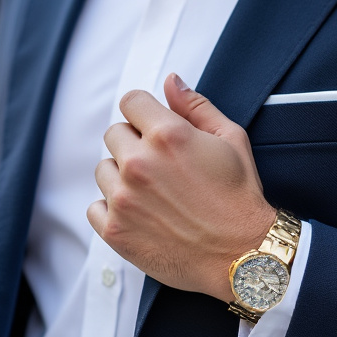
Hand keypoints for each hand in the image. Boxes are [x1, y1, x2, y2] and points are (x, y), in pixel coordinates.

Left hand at [87, 74, 276, 303]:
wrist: (242, 255)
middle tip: (162, 167)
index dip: (145, 113)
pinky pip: (95, 207)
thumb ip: (195, 106)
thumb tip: (171, 81)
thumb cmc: (239, 197)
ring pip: (103, 169)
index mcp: (167, 135)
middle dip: (134, 143)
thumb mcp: (230, 139)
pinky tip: (142, 214)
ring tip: (154, 193)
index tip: (154, 129)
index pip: (131, 102)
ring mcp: (124, 198)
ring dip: (122, 176)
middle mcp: (139, 163)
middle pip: (114, 134)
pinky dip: (112, 210)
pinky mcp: (115, 230)